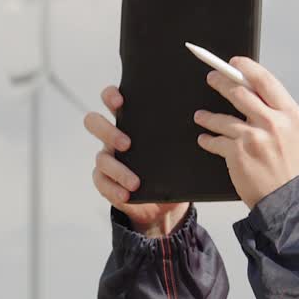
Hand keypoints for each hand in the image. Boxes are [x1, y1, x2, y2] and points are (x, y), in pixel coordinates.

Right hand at [84, 86, 189, 236]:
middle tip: (128, 143)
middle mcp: (114, 137)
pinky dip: (114, 189)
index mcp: (130, 121)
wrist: (166, 203)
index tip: (120, 100)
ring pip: (100, 158)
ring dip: (117, 169)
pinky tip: (126, 195)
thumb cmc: (172, 166)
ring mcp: (108, 159)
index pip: (111, 99)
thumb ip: (181, 132)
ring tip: (135, 181)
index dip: (110, 95)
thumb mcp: (177, 148)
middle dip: (107, 130)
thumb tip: (204, 118)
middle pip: (94, 122)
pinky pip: (101, 183)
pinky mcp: (105, 181)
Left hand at [194, 58, 298, 208]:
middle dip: (221, 82)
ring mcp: (254, 138)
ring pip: (222, 118)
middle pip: (240, 92)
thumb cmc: (290, 165)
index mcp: (289, 113)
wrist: (289, 199)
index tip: (234, 62)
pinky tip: (205, 139)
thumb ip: (274, 111)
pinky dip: (208, 139)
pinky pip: (215, 141)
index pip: (265, 81)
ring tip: (200, 116)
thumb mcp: (292, 132)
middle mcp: (272, 122)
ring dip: (207, 116)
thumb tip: (249, 88)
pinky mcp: (237, 154)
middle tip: (211, 79)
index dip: (247, 67)